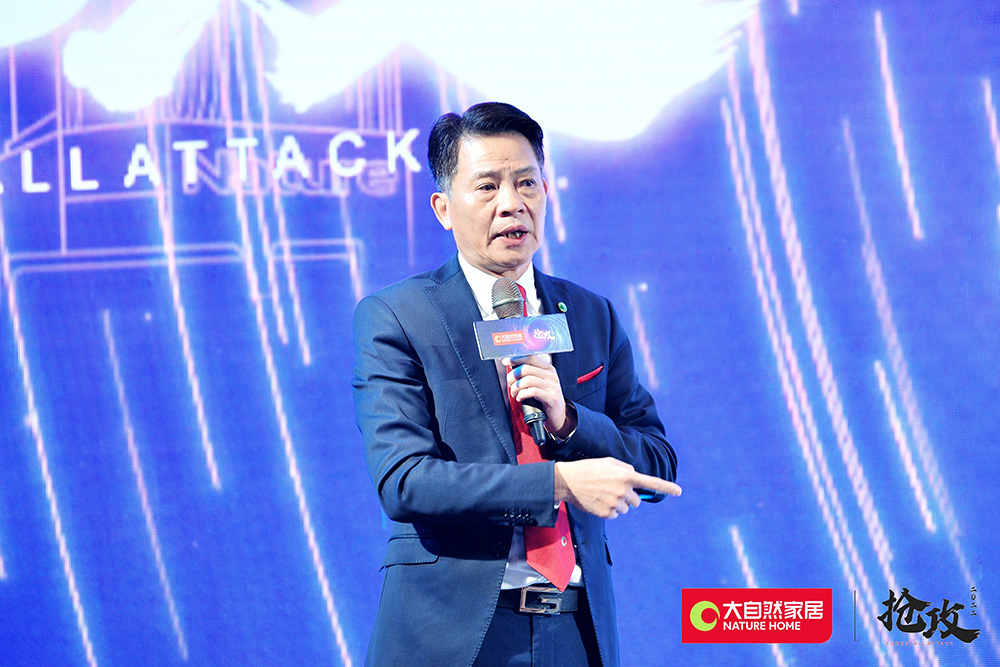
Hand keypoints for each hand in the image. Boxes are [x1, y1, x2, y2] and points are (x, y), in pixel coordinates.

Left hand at [503, 354, 574, 437]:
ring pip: (527, 380)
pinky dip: (522, 395)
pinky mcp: (552, 398)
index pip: (531, 357)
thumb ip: (529, 373)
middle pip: (526, 369)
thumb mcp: (539, 382)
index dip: (516, 358)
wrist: (557, 415)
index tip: (506, 361)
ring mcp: (553, 387)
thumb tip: (512, 365)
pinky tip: (520, 398)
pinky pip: (532, 392)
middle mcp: (551, 375)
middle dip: (513, 376)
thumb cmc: (545, 398)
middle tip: (510, 384)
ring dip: (516, 387)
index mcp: (548, 368)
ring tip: (515, 393)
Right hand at [553, 457, 681, 518]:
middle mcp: (623, 490)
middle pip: (637, 501)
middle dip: (629, 497)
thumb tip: (635, 477)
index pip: (651, 482)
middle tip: (614, 490)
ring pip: (626, 509)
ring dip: (618, 503)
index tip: (679, 491)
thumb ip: (625, 469)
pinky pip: (615, 515)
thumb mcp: (608, 462)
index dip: (667, 487)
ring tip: (602, 494)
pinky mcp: (607, 514)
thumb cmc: (588, 469)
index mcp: (626, 476)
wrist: (568, 481)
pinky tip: (598, 501)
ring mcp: (615, 503)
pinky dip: (609, 510)